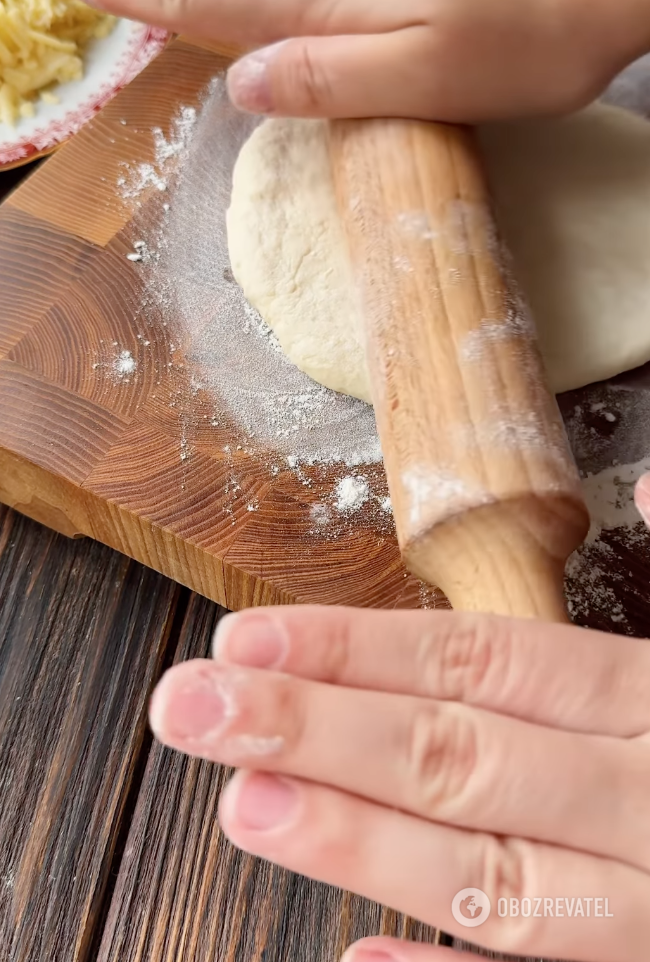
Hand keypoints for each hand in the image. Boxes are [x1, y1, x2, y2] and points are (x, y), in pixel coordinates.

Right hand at [88, 0, 649, 121]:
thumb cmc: (535, 37)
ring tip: (161, 6)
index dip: (148, 1)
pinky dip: (271, 9)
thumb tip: (241, 84)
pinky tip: (262, 21)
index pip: (215, 7)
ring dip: (211, 0)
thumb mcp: (431, 77)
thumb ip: (333, 77)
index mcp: (332, 12)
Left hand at [149, 600, 649, 960]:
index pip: (486, 663)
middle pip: (462, 759)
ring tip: (242, 804)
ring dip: (359, 843)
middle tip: (187, 707)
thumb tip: (634, 506)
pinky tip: (360, 959)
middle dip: (317, 731)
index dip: (362, 650)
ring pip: (492, 875)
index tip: (250, 638)